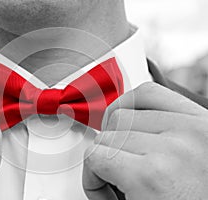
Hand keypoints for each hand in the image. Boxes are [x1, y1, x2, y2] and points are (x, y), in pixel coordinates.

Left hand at [83, 82, 207, 199]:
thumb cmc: (195, 195)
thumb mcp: (191, 157)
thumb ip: (165, 136)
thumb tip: (126, 128)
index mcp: (202, 127)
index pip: (147, 93)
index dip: (121, 107)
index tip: (113, 123)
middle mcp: (190, 134)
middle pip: (119, 118)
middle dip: (111, 143)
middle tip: (118, 169)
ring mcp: (171, 152)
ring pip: (105, 137)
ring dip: (102, 162)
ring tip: (117, 186)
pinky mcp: (149, 175)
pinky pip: (97, 158)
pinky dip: (92, 177)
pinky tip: (109, 193)